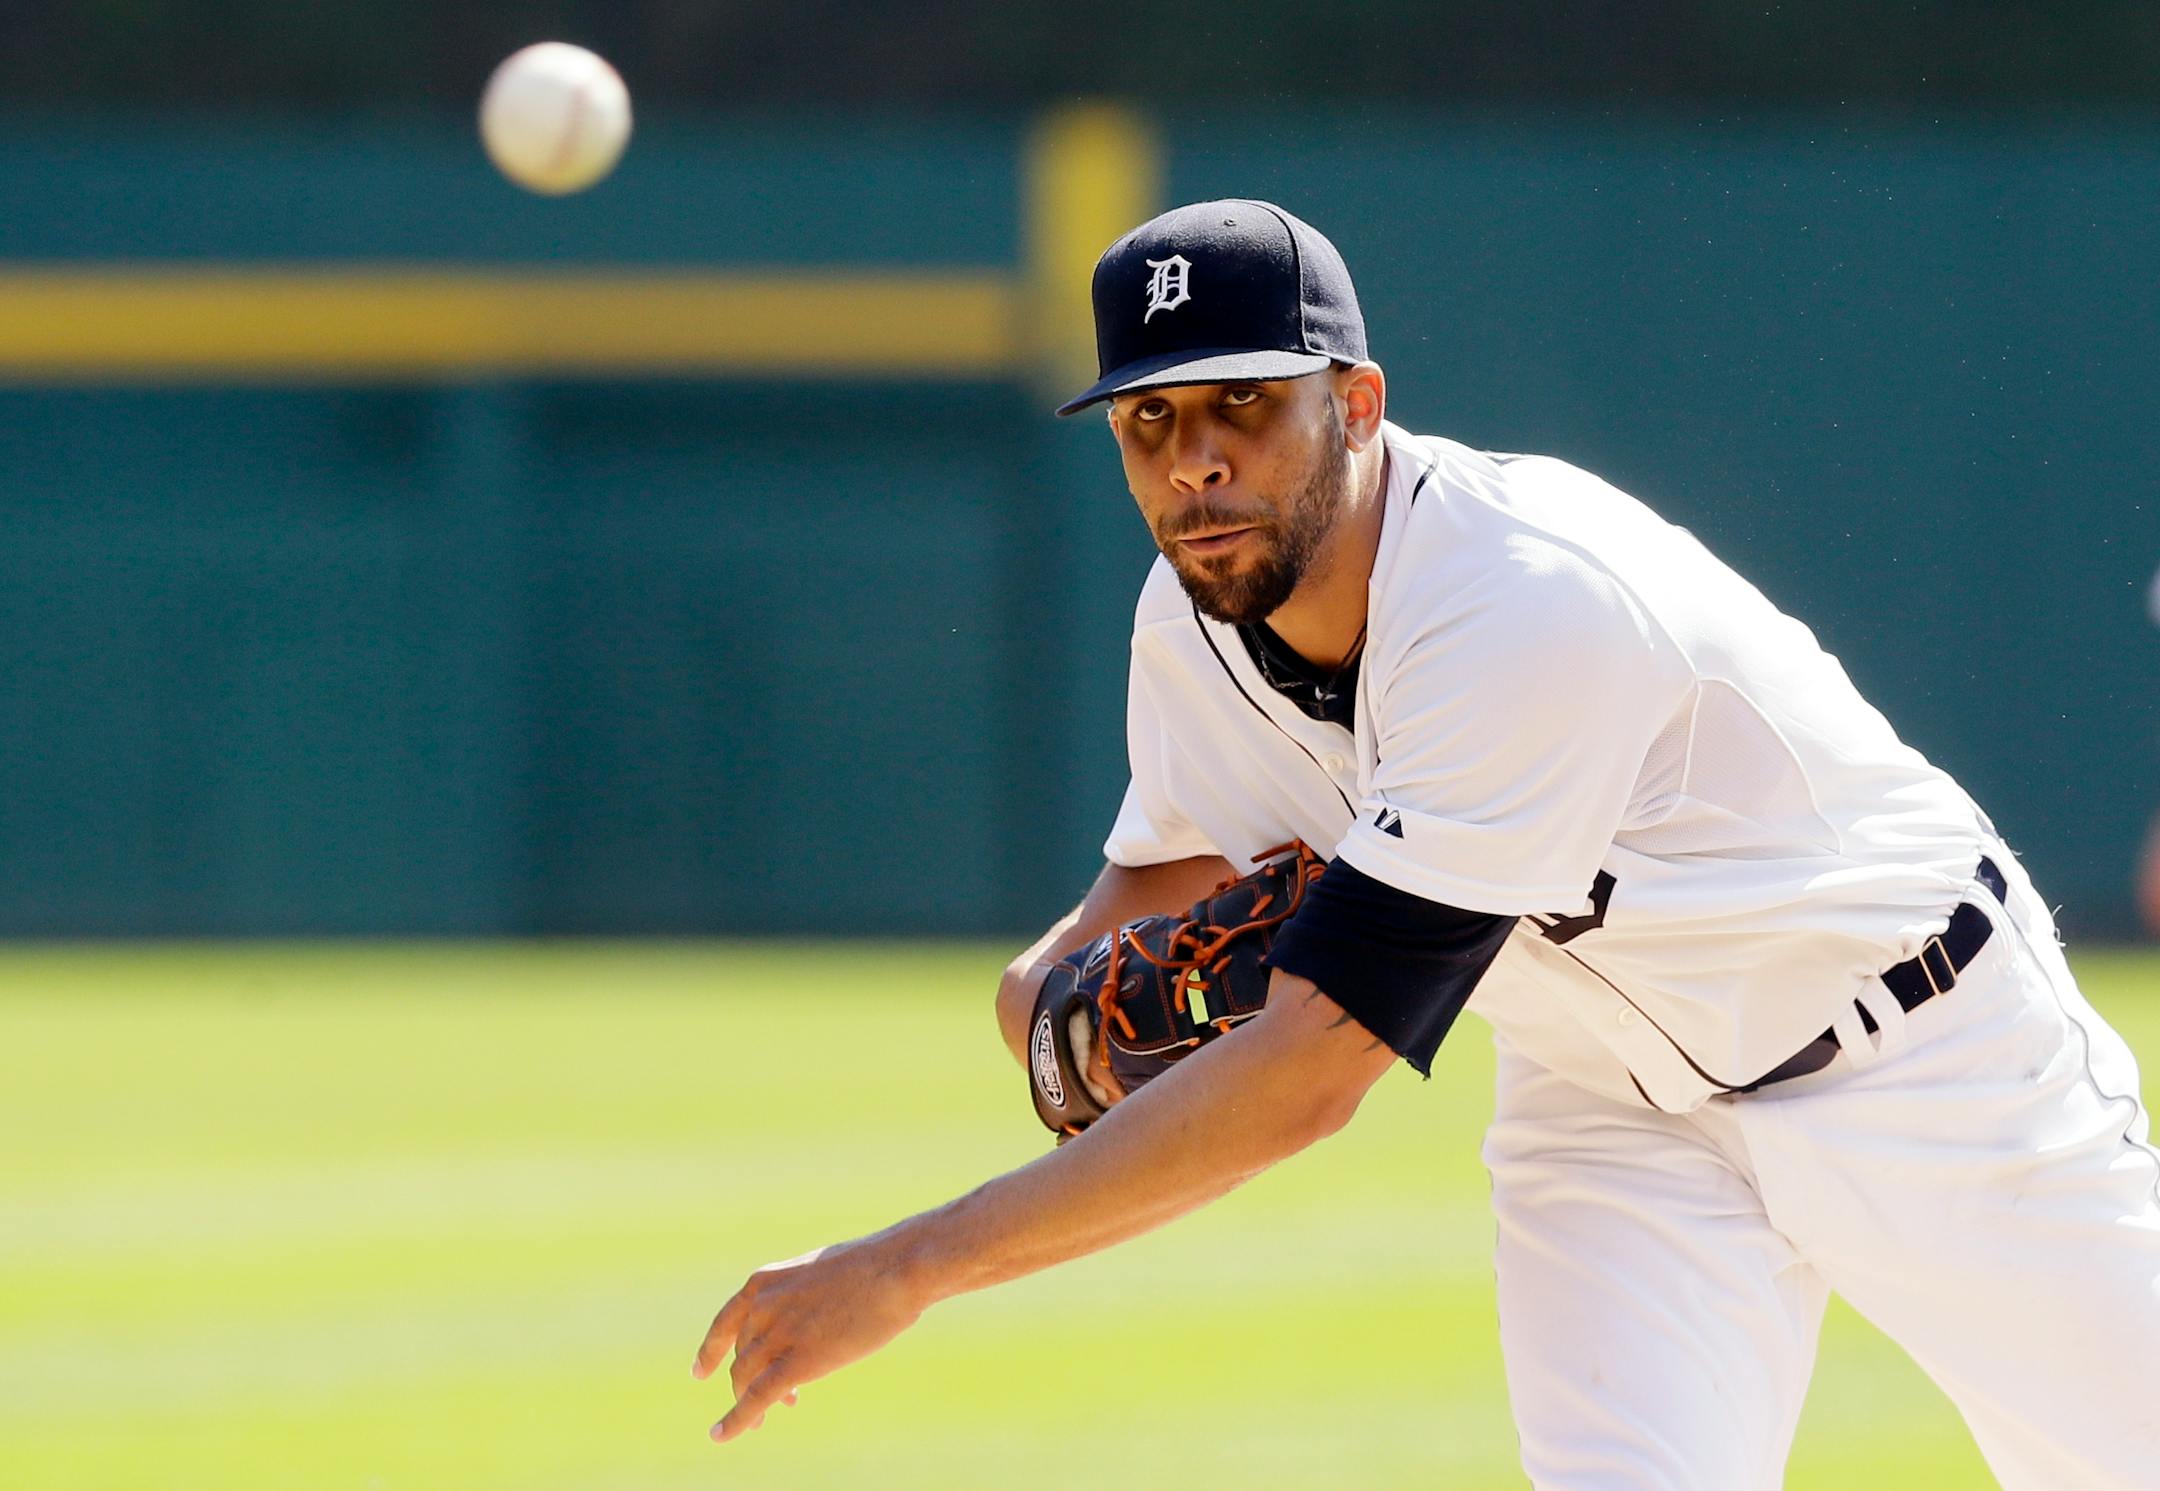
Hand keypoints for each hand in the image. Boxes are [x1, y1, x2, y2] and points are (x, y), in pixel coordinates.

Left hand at [690, 1239, 929, 1442]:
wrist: (896, 1269)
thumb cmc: (871, 1268)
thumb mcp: (820, 1275)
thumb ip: (800, 1300)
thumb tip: (801, 1327)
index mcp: (766, 1282)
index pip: (727, 1321)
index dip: (711, 1350)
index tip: (701, 1371)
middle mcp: (763, 1307)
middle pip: (742, 1355)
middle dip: (748, 1379)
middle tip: (768, 1402)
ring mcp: (778, 1335)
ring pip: (746, 1378)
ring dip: (750, 1403)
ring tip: (764, 1419)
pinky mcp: (797, 1363)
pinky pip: (757, 1398)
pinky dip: (737, 1420)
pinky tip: (722, 1436)